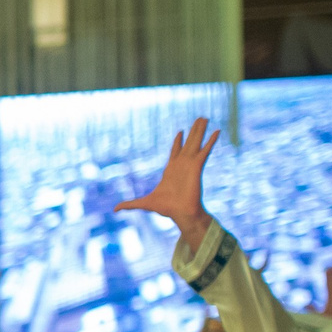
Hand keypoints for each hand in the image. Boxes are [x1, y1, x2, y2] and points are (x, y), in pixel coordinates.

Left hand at [112, 117, 219, 246]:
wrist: (181, 213)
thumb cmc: (166, 209)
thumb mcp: (144, 203)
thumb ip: (130, 204)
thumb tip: (114, 210)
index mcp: (171, 170)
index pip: (175, 151)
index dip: (178, 141)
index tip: (180, 132)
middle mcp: (182, 164)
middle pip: (188, 143)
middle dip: (193, 131)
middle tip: (199, 119)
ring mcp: (190, 164)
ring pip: (196, 143)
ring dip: (201, 130)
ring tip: (205, 118)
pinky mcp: (197, 166)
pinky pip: (205, 151)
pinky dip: (211, 141)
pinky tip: (217, 131)